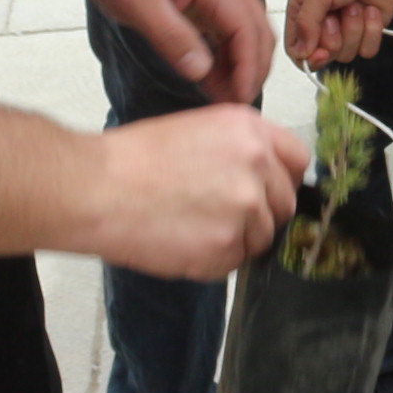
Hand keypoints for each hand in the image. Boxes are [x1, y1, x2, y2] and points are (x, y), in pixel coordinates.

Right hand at [81, 103, 307, 277]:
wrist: (94, 188)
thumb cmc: (132, 160)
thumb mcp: (198, 130)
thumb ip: (240, 150)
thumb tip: (265, 177)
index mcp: (250, 129)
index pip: (298, 160)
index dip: (283, 180)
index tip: (267, 192)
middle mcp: (257, 164)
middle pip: (284, 204)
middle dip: (259, 215)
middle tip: (217, 215)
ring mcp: (245, 206)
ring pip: (261, 237)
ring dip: (234, 240)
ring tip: (189, 226)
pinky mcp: (227, 244)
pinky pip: (234, 262)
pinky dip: (212, 261)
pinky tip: (180, 242)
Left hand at [83, 0, 272, 103]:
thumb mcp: (141, 6)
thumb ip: (173, 39)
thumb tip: (202, 72)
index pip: (247, 30)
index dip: (248, 68)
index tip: (239, 99)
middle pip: (258, 32)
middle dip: (251, 70)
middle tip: (232, 105)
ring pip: (248, 33)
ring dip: (240, 65)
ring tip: (221, 97)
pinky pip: (230, 29)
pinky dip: (226, 55)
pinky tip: (211, 78)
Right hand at [285, 0, 392, 68]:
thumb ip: (306, 24)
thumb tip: (303, 53)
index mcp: (302, 13)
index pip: (297, 51)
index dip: (308, 58)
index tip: (321, 52)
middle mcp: (322, 25)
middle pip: (324, 56)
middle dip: (335, 36)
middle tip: (338, 12)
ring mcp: (347, 30)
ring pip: (347, 54)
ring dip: (355, 29)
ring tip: (356, 4)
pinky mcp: (369, 32)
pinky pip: (368, 50)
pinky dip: (372, 31)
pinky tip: (372, 10)